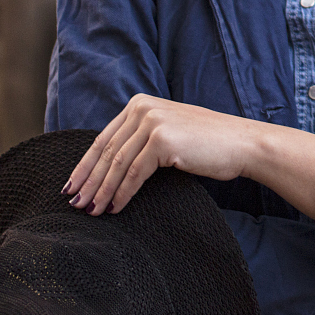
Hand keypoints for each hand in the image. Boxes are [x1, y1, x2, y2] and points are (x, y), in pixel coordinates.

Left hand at [64, 95, 266, 214]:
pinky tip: (114, 207)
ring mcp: (153, 122)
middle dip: (88, 181)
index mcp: (140, 104)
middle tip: (75, 204)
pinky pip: (134, 173)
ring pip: (117, 164)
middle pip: (106, 151)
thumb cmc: (209, 144)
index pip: (103, 138)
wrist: (242, 143)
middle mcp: (143, 108)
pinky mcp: (163, 140)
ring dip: (102, 191)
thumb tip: (110, 167)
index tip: (72, 185)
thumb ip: (141, 138)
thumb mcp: (169, 132)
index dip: (85, 165)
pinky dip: (122, 193)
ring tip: (92, 211)